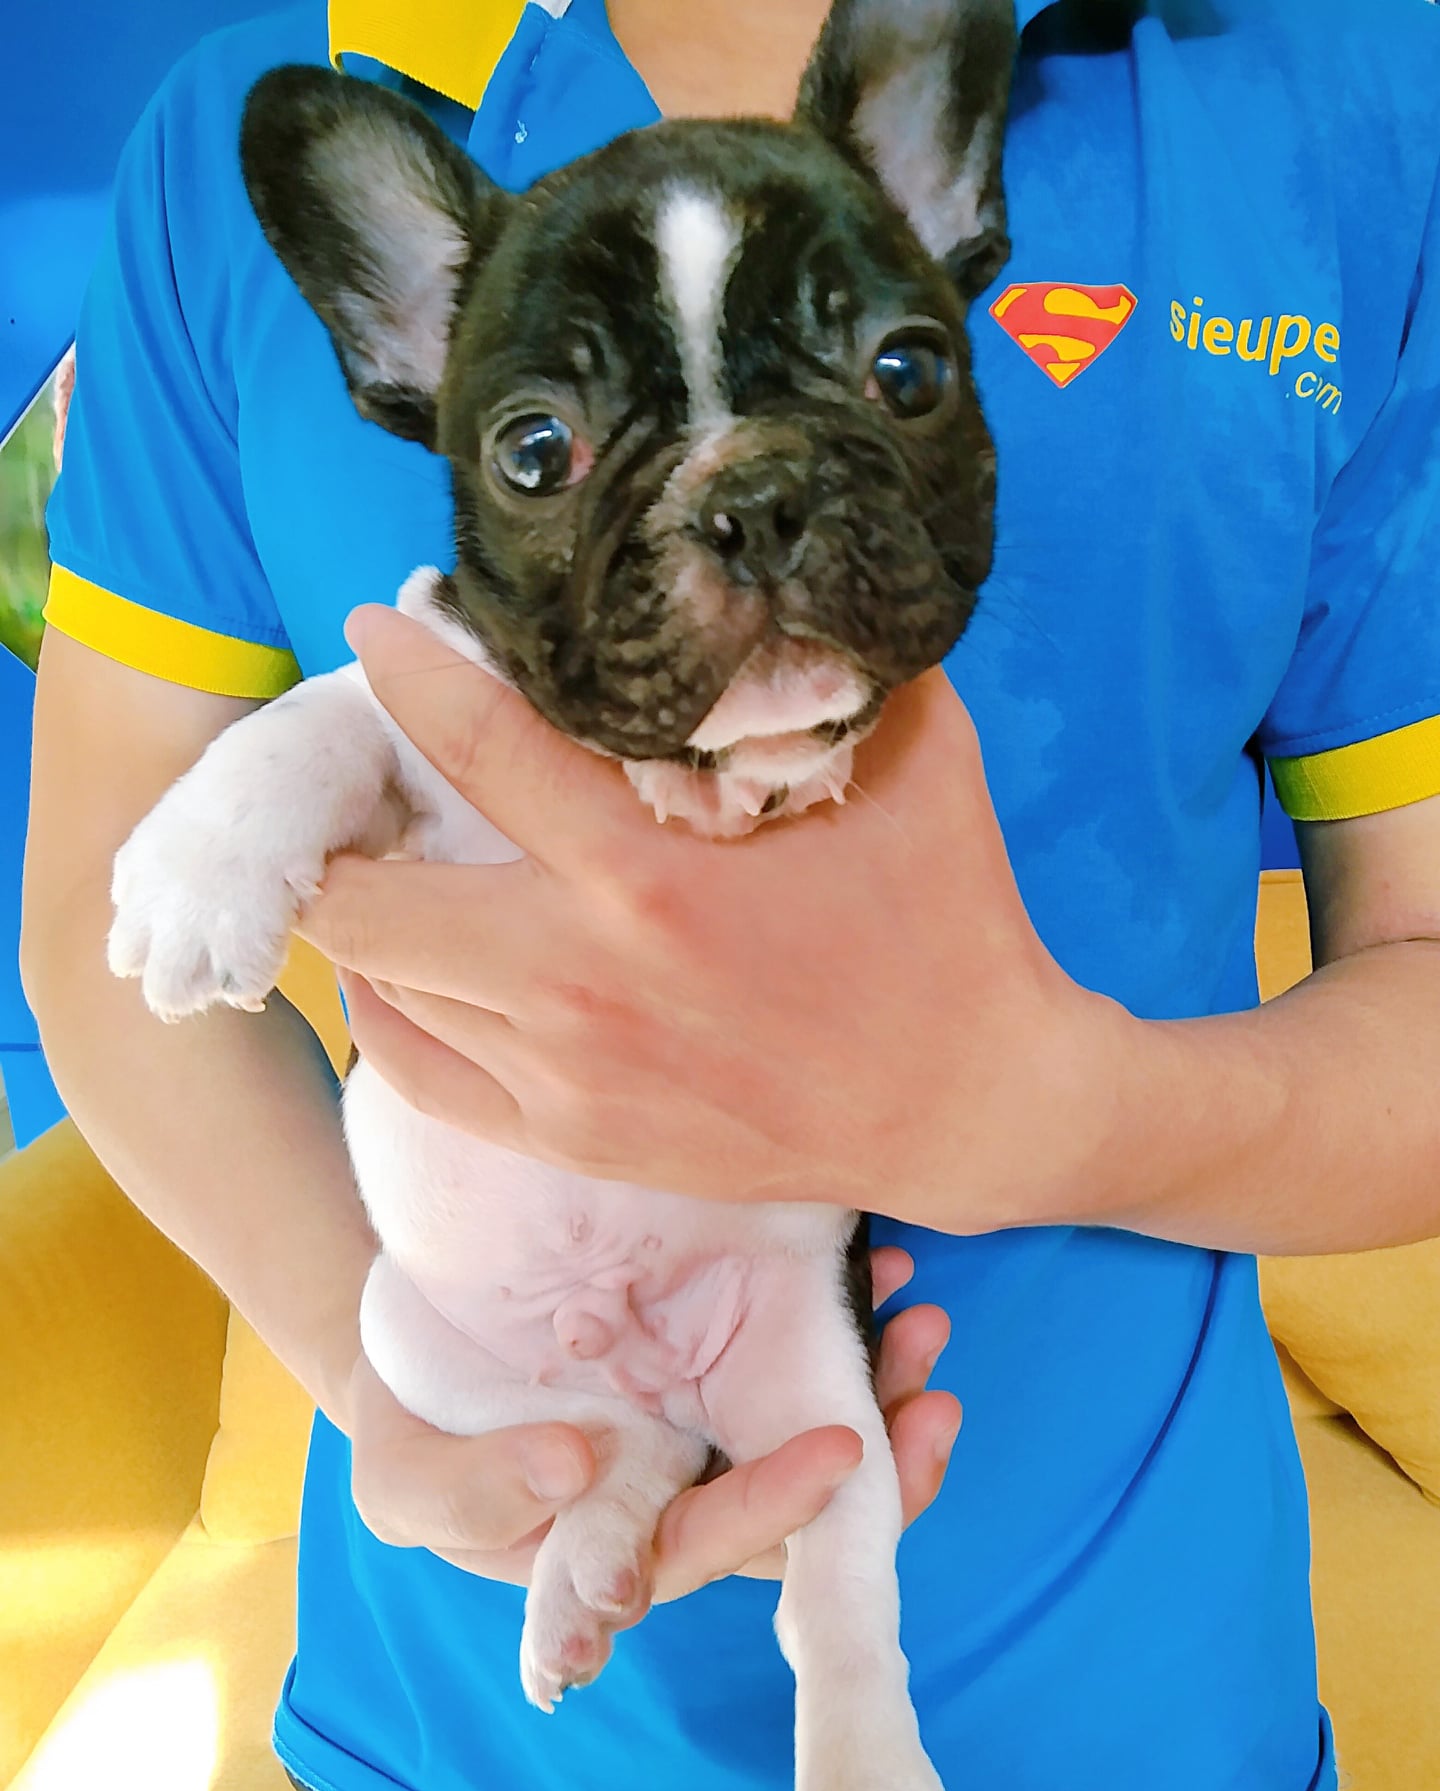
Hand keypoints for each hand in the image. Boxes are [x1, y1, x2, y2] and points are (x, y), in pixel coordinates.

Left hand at [302, 605, 1128, 1235]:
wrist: (967, 1106)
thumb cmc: (942, 924)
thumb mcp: (918, 761)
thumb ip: (828, 664)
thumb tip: (771, 571)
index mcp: (651, 875)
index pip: (474, 748)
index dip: (405, 675)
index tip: (374, 630)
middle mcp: (581, 981)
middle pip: (363, 903)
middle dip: (336, 832)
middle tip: (357, 784)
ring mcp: (565, 1075)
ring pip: (380, 989)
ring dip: (361, 917)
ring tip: (384, 863)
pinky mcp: (571, 1140)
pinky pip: (414, 1074)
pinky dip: (388, 1011)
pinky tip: (406, 969)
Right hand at [346, 1246, 960, 1597]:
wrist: (414, 1343)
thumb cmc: (414, 1428)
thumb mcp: (406, 1479)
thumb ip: (472, 1494)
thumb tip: (572, 1468)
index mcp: (615, 1549)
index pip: (712, 1545)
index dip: (779, 1510)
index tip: (844, 1450)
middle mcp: (677, 1500)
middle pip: (794, 1503)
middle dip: (874, 1452)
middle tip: (926, 1386)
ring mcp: (701, 1429)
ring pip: (808, 1428)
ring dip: (878, 1388)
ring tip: (919, 1319)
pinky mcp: (712, 1359)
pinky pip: (796, 1360)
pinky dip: (844, 1329)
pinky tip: (880, 1280)